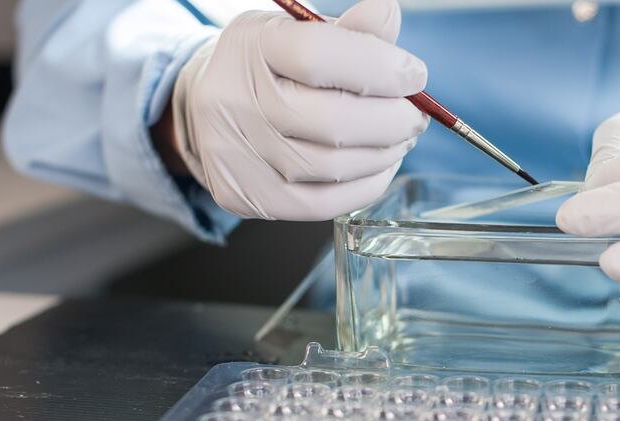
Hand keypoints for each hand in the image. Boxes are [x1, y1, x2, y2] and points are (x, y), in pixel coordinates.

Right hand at [170, 0, 427, 219]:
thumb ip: (349, 30)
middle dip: (392, 122)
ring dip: (383, 154)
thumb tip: (387, 17)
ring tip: (399, 139)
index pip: (319, 56)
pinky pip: (322, 203)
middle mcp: (233, 101)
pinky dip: (365, 186)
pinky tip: (379, 166)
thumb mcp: (299, 32)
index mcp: (251, 47)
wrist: (204, 107)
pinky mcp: (245, 196)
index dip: (379, 68)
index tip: (415, 76)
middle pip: (331, 122)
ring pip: (332, 167)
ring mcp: (234, 155)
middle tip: (415, 117)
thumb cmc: (268, 67)